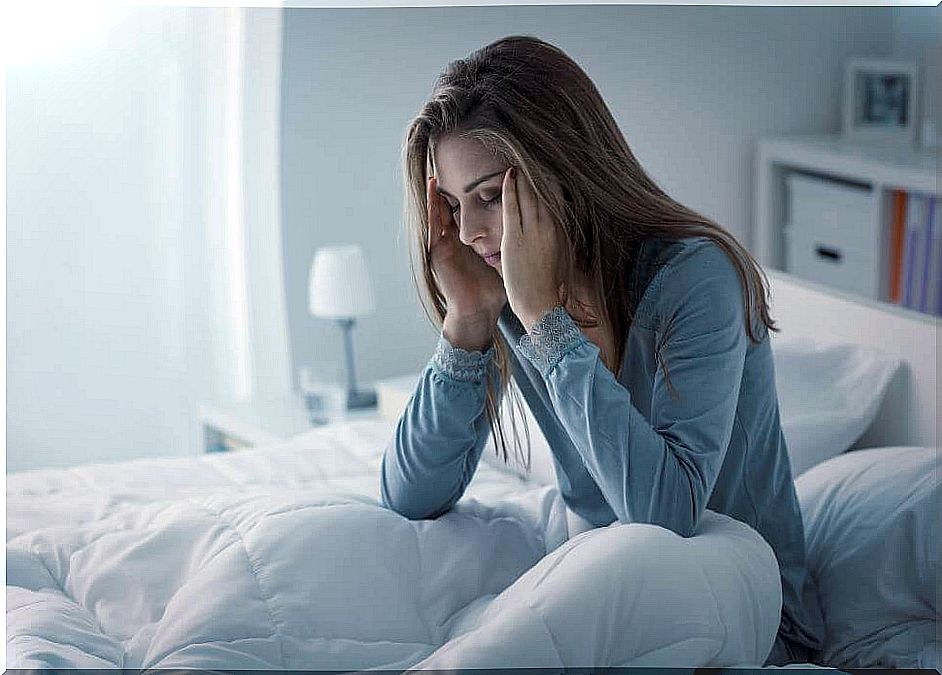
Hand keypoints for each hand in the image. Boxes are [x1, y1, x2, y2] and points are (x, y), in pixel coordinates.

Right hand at [426, 175, 506, 347]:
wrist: (480, 310)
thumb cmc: (492, 289)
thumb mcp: (502, 259)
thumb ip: (510, 245)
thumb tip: (532, 235)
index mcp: (467, 242)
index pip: (465, 212)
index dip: (466, 194)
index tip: (469, 176)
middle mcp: (453, 242)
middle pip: (449, 210)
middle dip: (447, 191)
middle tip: (445, 167)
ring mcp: (443, 248)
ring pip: (437, 217)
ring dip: (434, 197)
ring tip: (433, 177)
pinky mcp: (437, 254)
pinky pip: (432, 228)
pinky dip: (431, 211)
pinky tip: (431, 197)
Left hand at [500, 167, 562, 331]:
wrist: (541, 306)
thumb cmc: (549, 290)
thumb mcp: (559, 262)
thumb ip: (555, 245)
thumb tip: (555, 238)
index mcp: (559, 232)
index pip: (555, 199)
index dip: (548, 182)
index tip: (544, 168)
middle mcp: (549, 227)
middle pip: (543, 191)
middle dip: (536, 173)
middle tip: (529, 153)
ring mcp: (532, 231)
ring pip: (529, 194)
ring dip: (524, 175)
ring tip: (518, 158)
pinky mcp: (515, 238)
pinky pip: (512, 206)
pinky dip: (510, 189)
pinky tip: (508, 174)